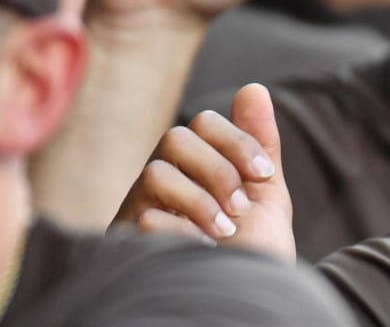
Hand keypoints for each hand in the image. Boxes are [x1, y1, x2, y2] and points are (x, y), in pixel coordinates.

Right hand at [113, 84, 297, 260]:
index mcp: (195, 168)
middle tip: (240, 207)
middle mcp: (163, 184)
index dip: (236, 141)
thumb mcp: (265, 195)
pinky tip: (198, 251)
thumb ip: (259, 145)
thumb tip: (254, 88)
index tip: (263, 176)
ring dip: (198, 200)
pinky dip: (180, 232)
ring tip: (223, 232)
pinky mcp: (125, 244)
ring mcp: (140, 211)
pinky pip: (143, 217)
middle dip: (217, 168)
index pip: (203, 124)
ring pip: (155, 172)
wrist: (242, 301)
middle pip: (176, 138)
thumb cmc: (251, 253)